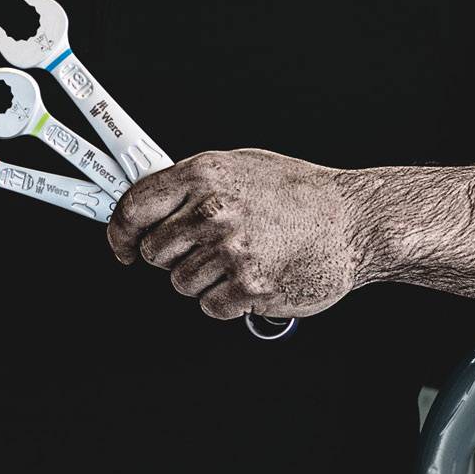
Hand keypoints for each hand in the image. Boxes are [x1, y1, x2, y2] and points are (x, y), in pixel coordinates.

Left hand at [105, 147, 375, 321]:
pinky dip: (227, 300)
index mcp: (205, 175)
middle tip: (205, 248)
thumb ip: (191, 185)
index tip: (121, 244)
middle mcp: (213, 212)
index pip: (134, 206)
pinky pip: (210, 306)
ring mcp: (231, 251)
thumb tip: (148, 203)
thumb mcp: (239, 167)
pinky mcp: (250, 287)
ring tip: (239, 259)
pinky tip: (252, 277)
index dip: (120, 231)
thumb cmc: (300, 193)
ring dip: (204, 280)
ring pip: (181, 284)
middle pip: (153, 253)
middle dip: (173, 256)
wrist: (354, 221)